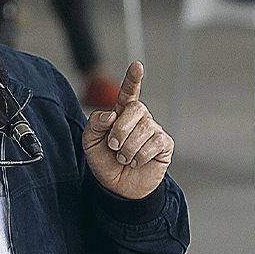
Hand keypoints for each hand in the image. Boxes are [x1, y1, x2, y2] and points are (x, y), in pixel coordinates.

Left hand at [82, 62, 172, 199]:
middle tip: (113, 146)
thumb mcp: (90, 142)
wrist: (117, 187)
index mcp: (121, 112)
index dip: (133, 79)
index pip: (128, 92)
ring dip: (127, 149)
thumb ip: (94, 124)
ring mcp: (153, 130)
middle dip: (120, 130)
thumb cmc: (104, 161)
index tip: (137, 66)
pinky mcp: (164, 144)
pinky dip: (139, 157)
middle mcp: (140, 117)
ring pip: (143, 130)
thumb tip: (111, 115)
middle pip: (135, 108)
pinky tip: (136, 161)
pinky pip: (153, 144)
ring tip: (123, 158)